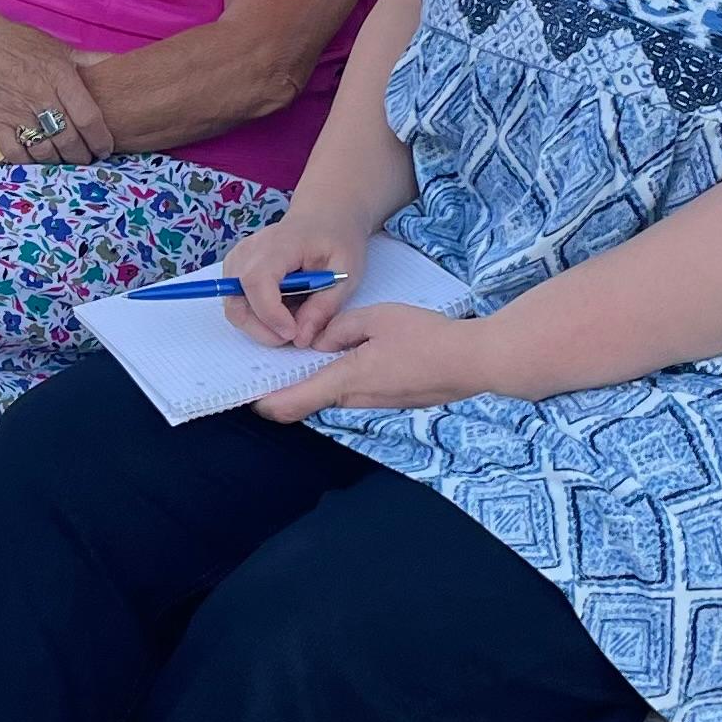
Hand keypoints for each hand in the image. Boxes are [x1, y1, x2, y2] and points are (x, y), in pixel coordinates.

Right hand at [0, 20, 112, 162]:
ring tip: (65, 162)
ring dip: (59, 162)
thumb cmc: (22, 43)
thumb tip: (122, 64)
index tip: (105, 149)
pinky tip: (37, 160)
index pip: (89, 118)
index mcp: (60, 76)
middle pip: (69, 139)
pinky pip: (15, 153)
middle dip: (82, 156)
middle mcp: (40, 95)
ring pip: (44, 150)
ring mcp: (16, 110)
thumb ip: (91, 61)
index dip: (101, 140)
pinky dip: (28, 162)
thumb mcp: (60, 48)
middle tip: (87, 159)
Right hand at [222, 207, 372, 350]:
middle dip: (262, 328)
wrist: (322, 219)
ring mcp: (238, 259)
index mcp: (278, 245)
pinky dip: (256, 316)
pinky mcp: (235, 269)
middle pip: (236, 299)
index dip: (270, 314)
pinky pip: (236, 303)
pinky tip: (281, 311)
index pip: (256, 281)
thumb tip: (300, 338)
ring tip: (290, 321)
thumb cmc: (335, 241)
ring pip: (233, 306)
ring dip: (258, 325)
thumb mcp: (345, 272)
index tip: (293, 333)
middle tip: (293, 335)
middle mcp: (249, 250)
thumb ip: (324, 306)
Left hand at [251, 301, 494, 424]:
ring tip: (306, 348)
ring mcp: (374, 402)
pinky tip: (343, 354)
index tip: (247, 394)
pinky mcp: (389, 399)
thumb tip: (318, 339)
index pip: (293, 403)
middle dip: (288, 384)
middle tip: (273, 358)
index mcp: (346, 379)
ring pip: (332, 393)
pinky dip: (340, 377)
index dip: (266, 403)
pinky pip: (354, 390)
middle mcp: (355, 399)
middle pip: (309, 399)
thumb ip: (340, 328)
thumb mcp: (377, 318)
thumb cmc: (428, 337)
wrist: (474, 363)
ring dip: (316, 379)